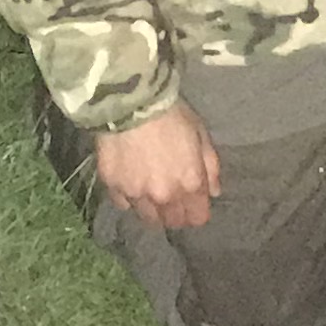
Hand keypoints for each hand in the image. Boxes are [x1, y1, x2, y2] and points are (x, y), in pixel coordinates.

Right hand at [96, 103, 223, 229]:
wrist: (132, 103)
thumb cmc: (172, 115)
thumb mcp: (201, 135)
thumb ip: (211, 168)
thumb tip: (213, 192)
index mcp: (190, 185)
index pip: (197, 218)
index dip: (196, 211)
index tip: (192, 202)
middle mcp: (164, 196)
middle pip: (171, 222)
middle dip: (174, 213)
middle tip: (171, 196)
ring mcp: (136, 194)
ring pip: (146, 217)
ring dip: (151, 208)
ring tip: (150, 190)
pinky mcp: (113, 187)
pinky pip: (123, 203)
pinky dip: (128, 197)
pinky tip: (130, 181)